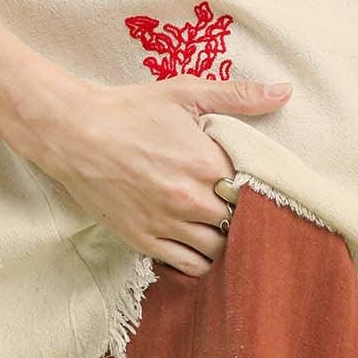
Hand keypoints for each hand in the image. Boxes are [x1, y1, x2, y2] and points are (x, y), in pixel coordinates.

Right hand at [19, 71, 293, 276]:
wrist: (73, 133)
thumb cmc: (130, 110)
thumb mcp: (185, 92)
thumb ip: (238, 95)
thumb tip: (284, 91)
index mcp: (207, 165)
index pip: (255, 192)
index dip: (257, 189)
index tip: (252, 182)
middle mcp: (191, 201)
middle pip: (241, 224)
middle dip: (243, 216)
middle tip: (239, 205)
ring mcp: (167, 225)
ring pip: (218, 250)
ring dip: (224, 239)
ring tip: (220, 223)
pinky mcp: (144, 241)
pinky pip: (189, 266)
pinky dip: (200, 259)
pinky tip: (199, 242)